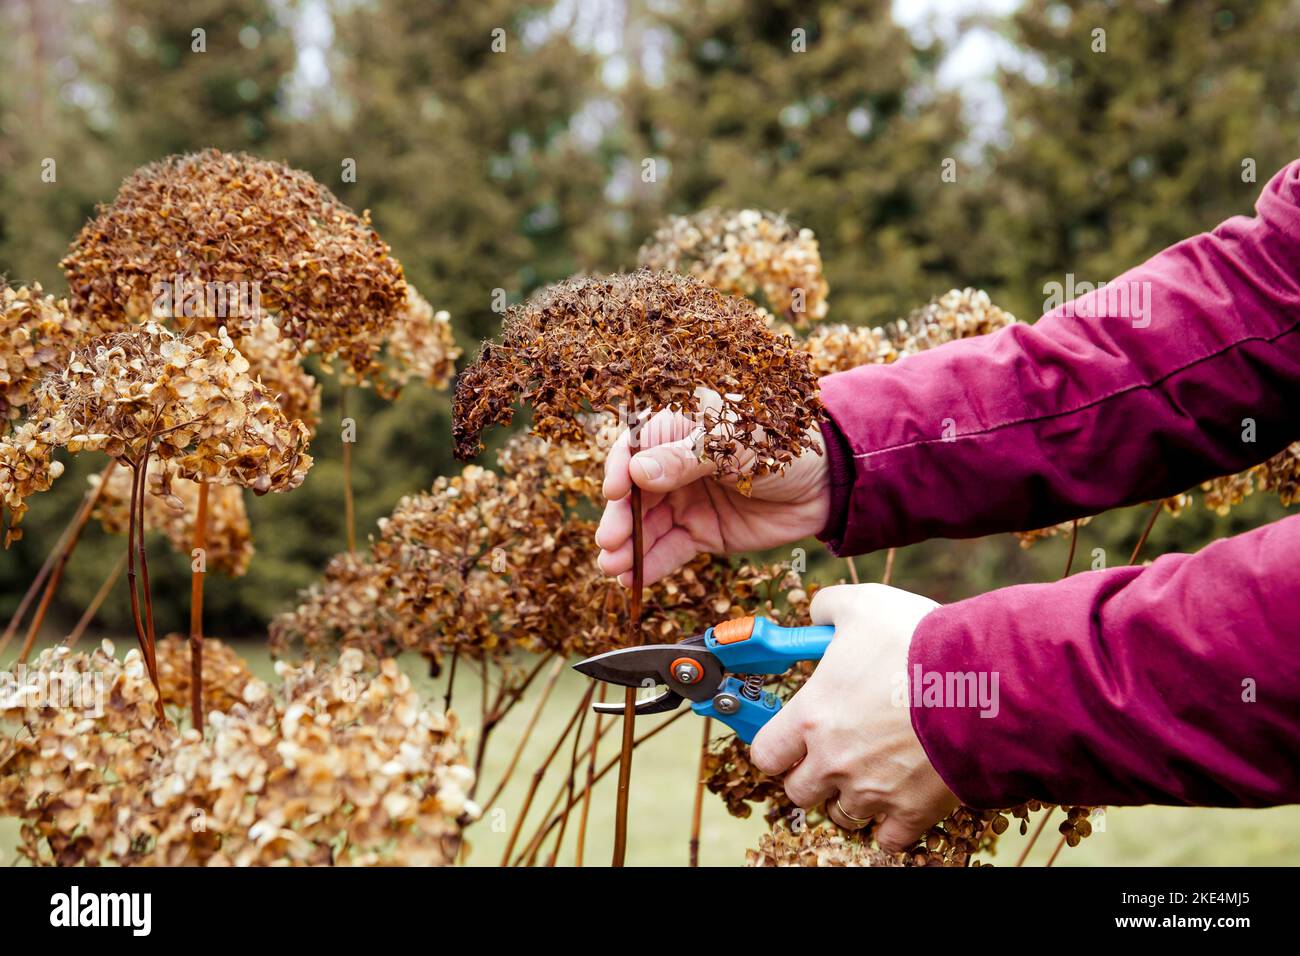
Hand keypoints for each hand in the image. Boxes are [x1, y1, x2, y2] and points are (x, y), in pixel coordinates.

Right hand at [596, 389, 829, 585]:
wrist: (827, 481)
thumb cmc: (782, 443)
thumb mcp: (734, 443)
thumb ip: (685, 459)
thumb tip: (637, 470)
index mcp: (679, 428)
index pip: (634, 446)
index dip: (618, 469)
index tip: (613, 492)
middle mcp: (674, 465)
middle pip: (635, 492)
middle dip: (620, 518)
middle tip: (609, 541)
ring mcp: (686, 500)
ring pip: (648, 525)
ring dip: (627, 547)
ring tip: (612, 567)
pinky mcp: (702, 533)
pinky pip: (670, 549)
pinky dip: (650, 564)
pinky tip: (632, 578)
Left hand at [750, 583, 957, 850]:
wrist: (983, 680)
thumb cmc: (918, 641)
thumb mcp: (863, 604)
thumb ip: (827, 608)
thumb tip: (817, 613)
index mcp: (811, 717)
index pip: (765, 754)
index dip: (776, 745)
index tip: (790, 736)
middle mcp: (834, 762)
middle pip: (799, 791)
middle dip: (811, 773)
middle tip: (832, 751)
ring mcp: (873, 791)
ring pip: (842, 814)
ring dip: (849, 796)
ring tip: (870, 770)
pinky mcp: (914, 810)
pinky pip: (888, 839)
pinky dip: (890, 825)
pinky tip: (898, 799)